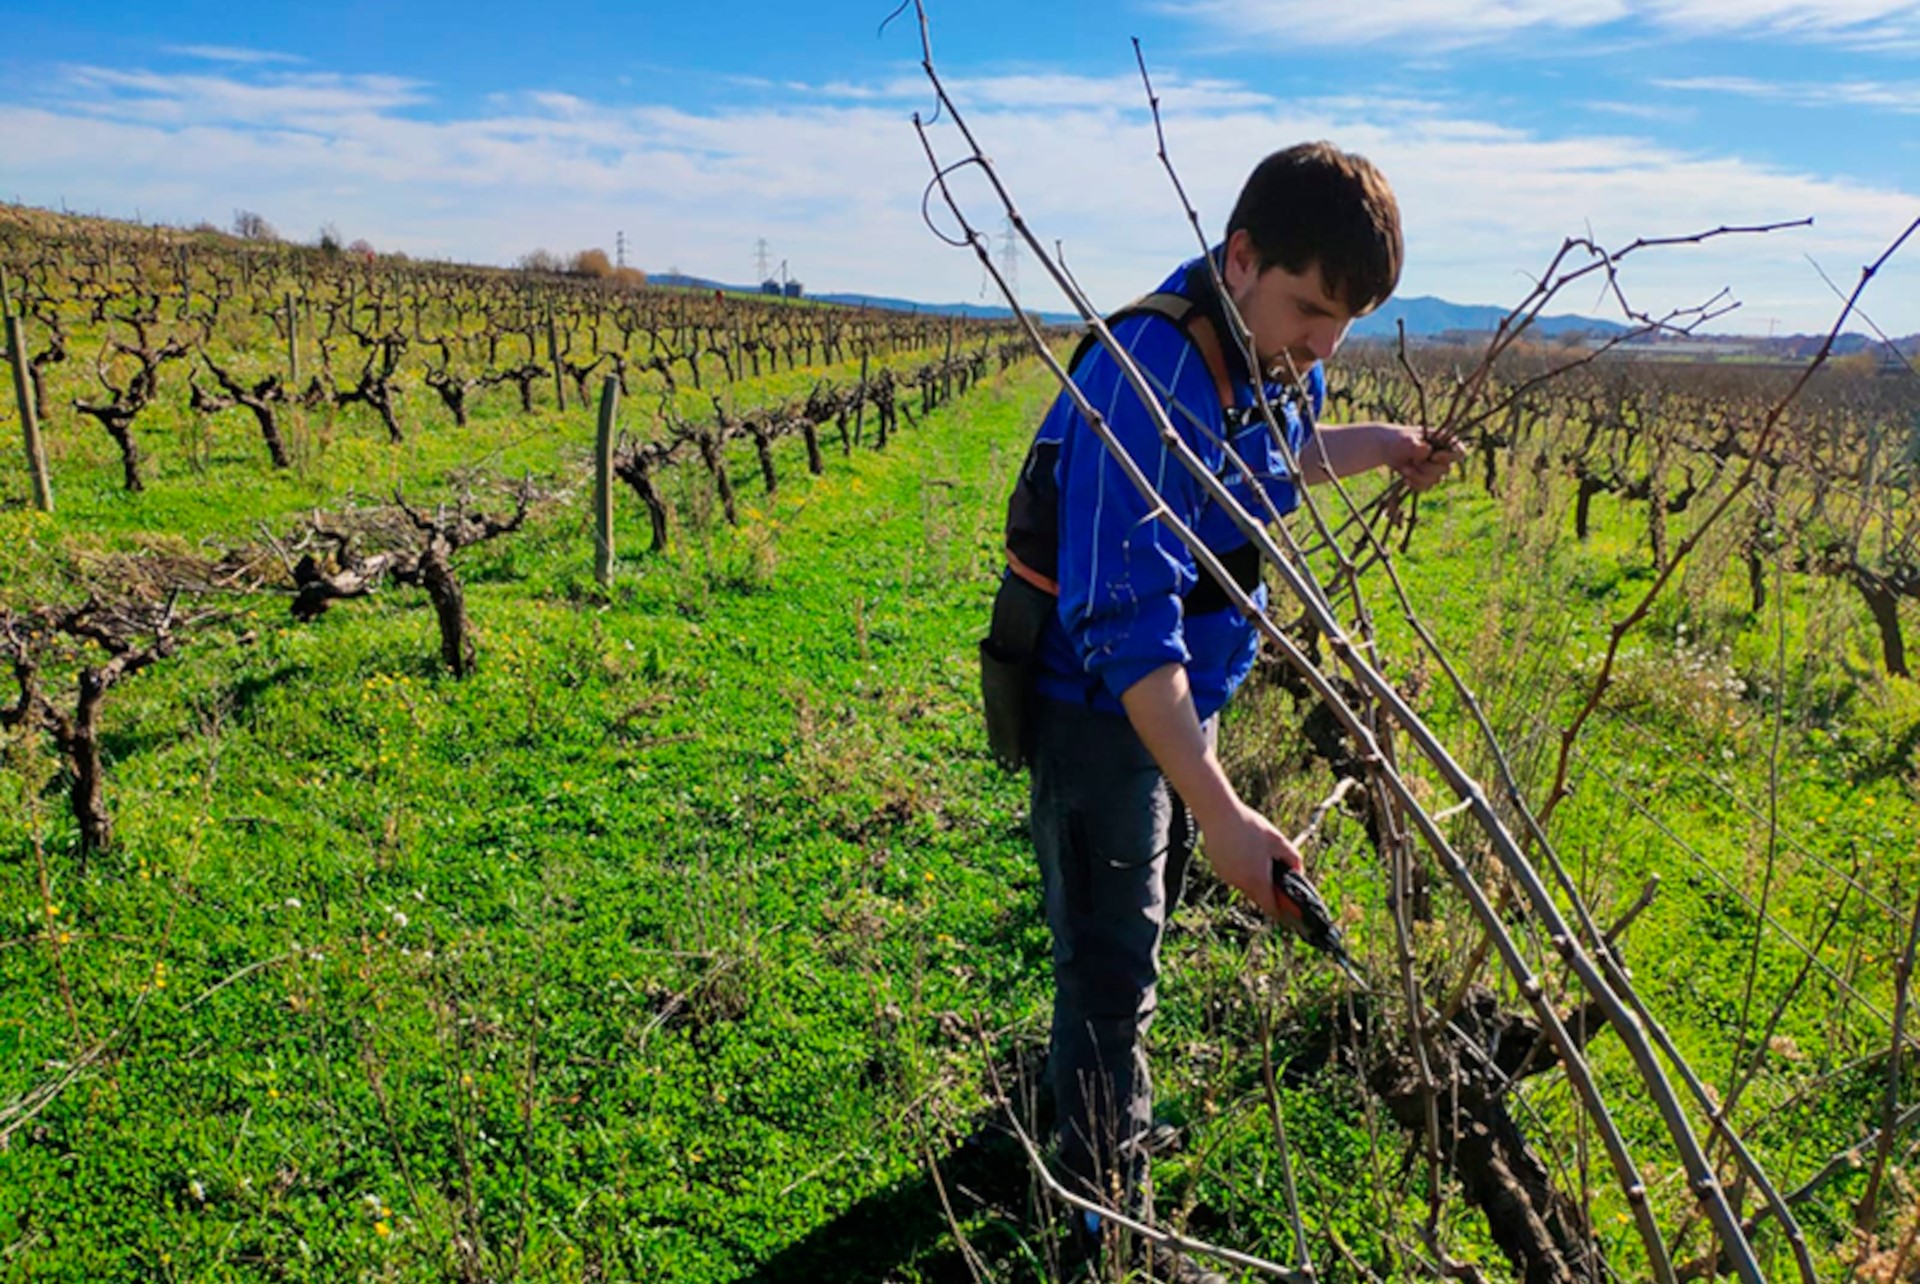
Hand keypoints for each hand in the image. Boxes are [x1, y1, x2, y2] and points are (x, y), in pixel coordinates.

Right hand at [1200, 801, 1304, 919]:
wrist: (1218, 814)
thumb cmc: (1249, 826)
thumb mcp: (1278, 840)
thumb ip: (1293, 859)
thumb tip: (1298, 873)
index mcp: (1258, 880)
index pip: (1271, 908)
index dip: (1283, 910)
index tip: (1289, 907)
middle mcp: (1241, 883)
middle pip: (1259, 897)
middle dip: (1269, 889)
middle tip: (1275, 870)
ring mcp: (1227, 877)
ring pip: (1246, 885)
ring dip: (1254, 877)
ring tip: (1257, 853)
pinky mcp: (1218, 869)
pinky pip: (1235, 875)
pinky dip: (1242, 869)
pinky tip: (1243, 849)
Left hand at [1382, 425, 1463, 492]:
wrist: (1386, 449)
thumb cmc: (1398, 439)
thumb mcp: (1405, 440)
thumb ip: (1416, 445)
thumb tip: (1427, 450)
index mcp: (1443, 442)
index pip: (1459, 452)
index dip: (1450, 457)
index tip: (1433, 456)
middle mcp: (1442, 456)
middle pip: (1446, 469)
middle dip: (1427, 468)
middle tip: (1412, 461)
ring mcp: (1435, 468)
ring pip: (1436, 480)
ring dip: (1419, 476)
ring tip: (1405, 469)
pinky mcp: (1426, 478)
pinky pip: (1427, 487)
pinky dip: (1416, 484)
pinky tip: (1406, 479)